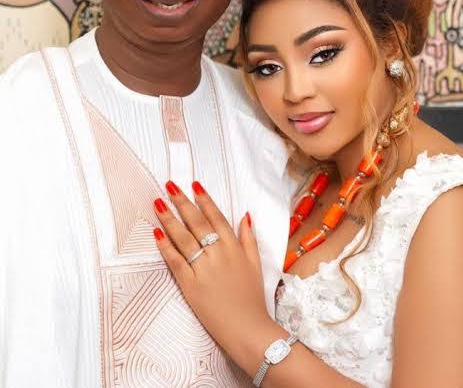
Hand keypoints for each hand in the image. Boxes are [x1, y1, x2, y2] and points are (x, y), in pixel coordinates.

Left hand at [153, 181, 273, 367]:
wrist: (247, 329)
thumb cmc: (252, 297)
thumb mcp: (255, 263)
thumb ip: (249, 238)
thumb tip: (245, 215)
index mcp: (233, 247)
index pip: (216, 216)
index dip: (204, 199)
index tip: (194, 184)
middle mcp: (218, 253)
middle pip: (196, 222)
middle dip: (182, 201)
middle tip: (169, 185)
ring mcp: (203, 268)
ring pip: (183, 238)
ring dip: (169, 218)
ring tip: (158, 203)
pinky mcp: (190, 285)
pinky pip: (175, 261)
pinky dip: (165, 246)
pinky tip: (156, 233)